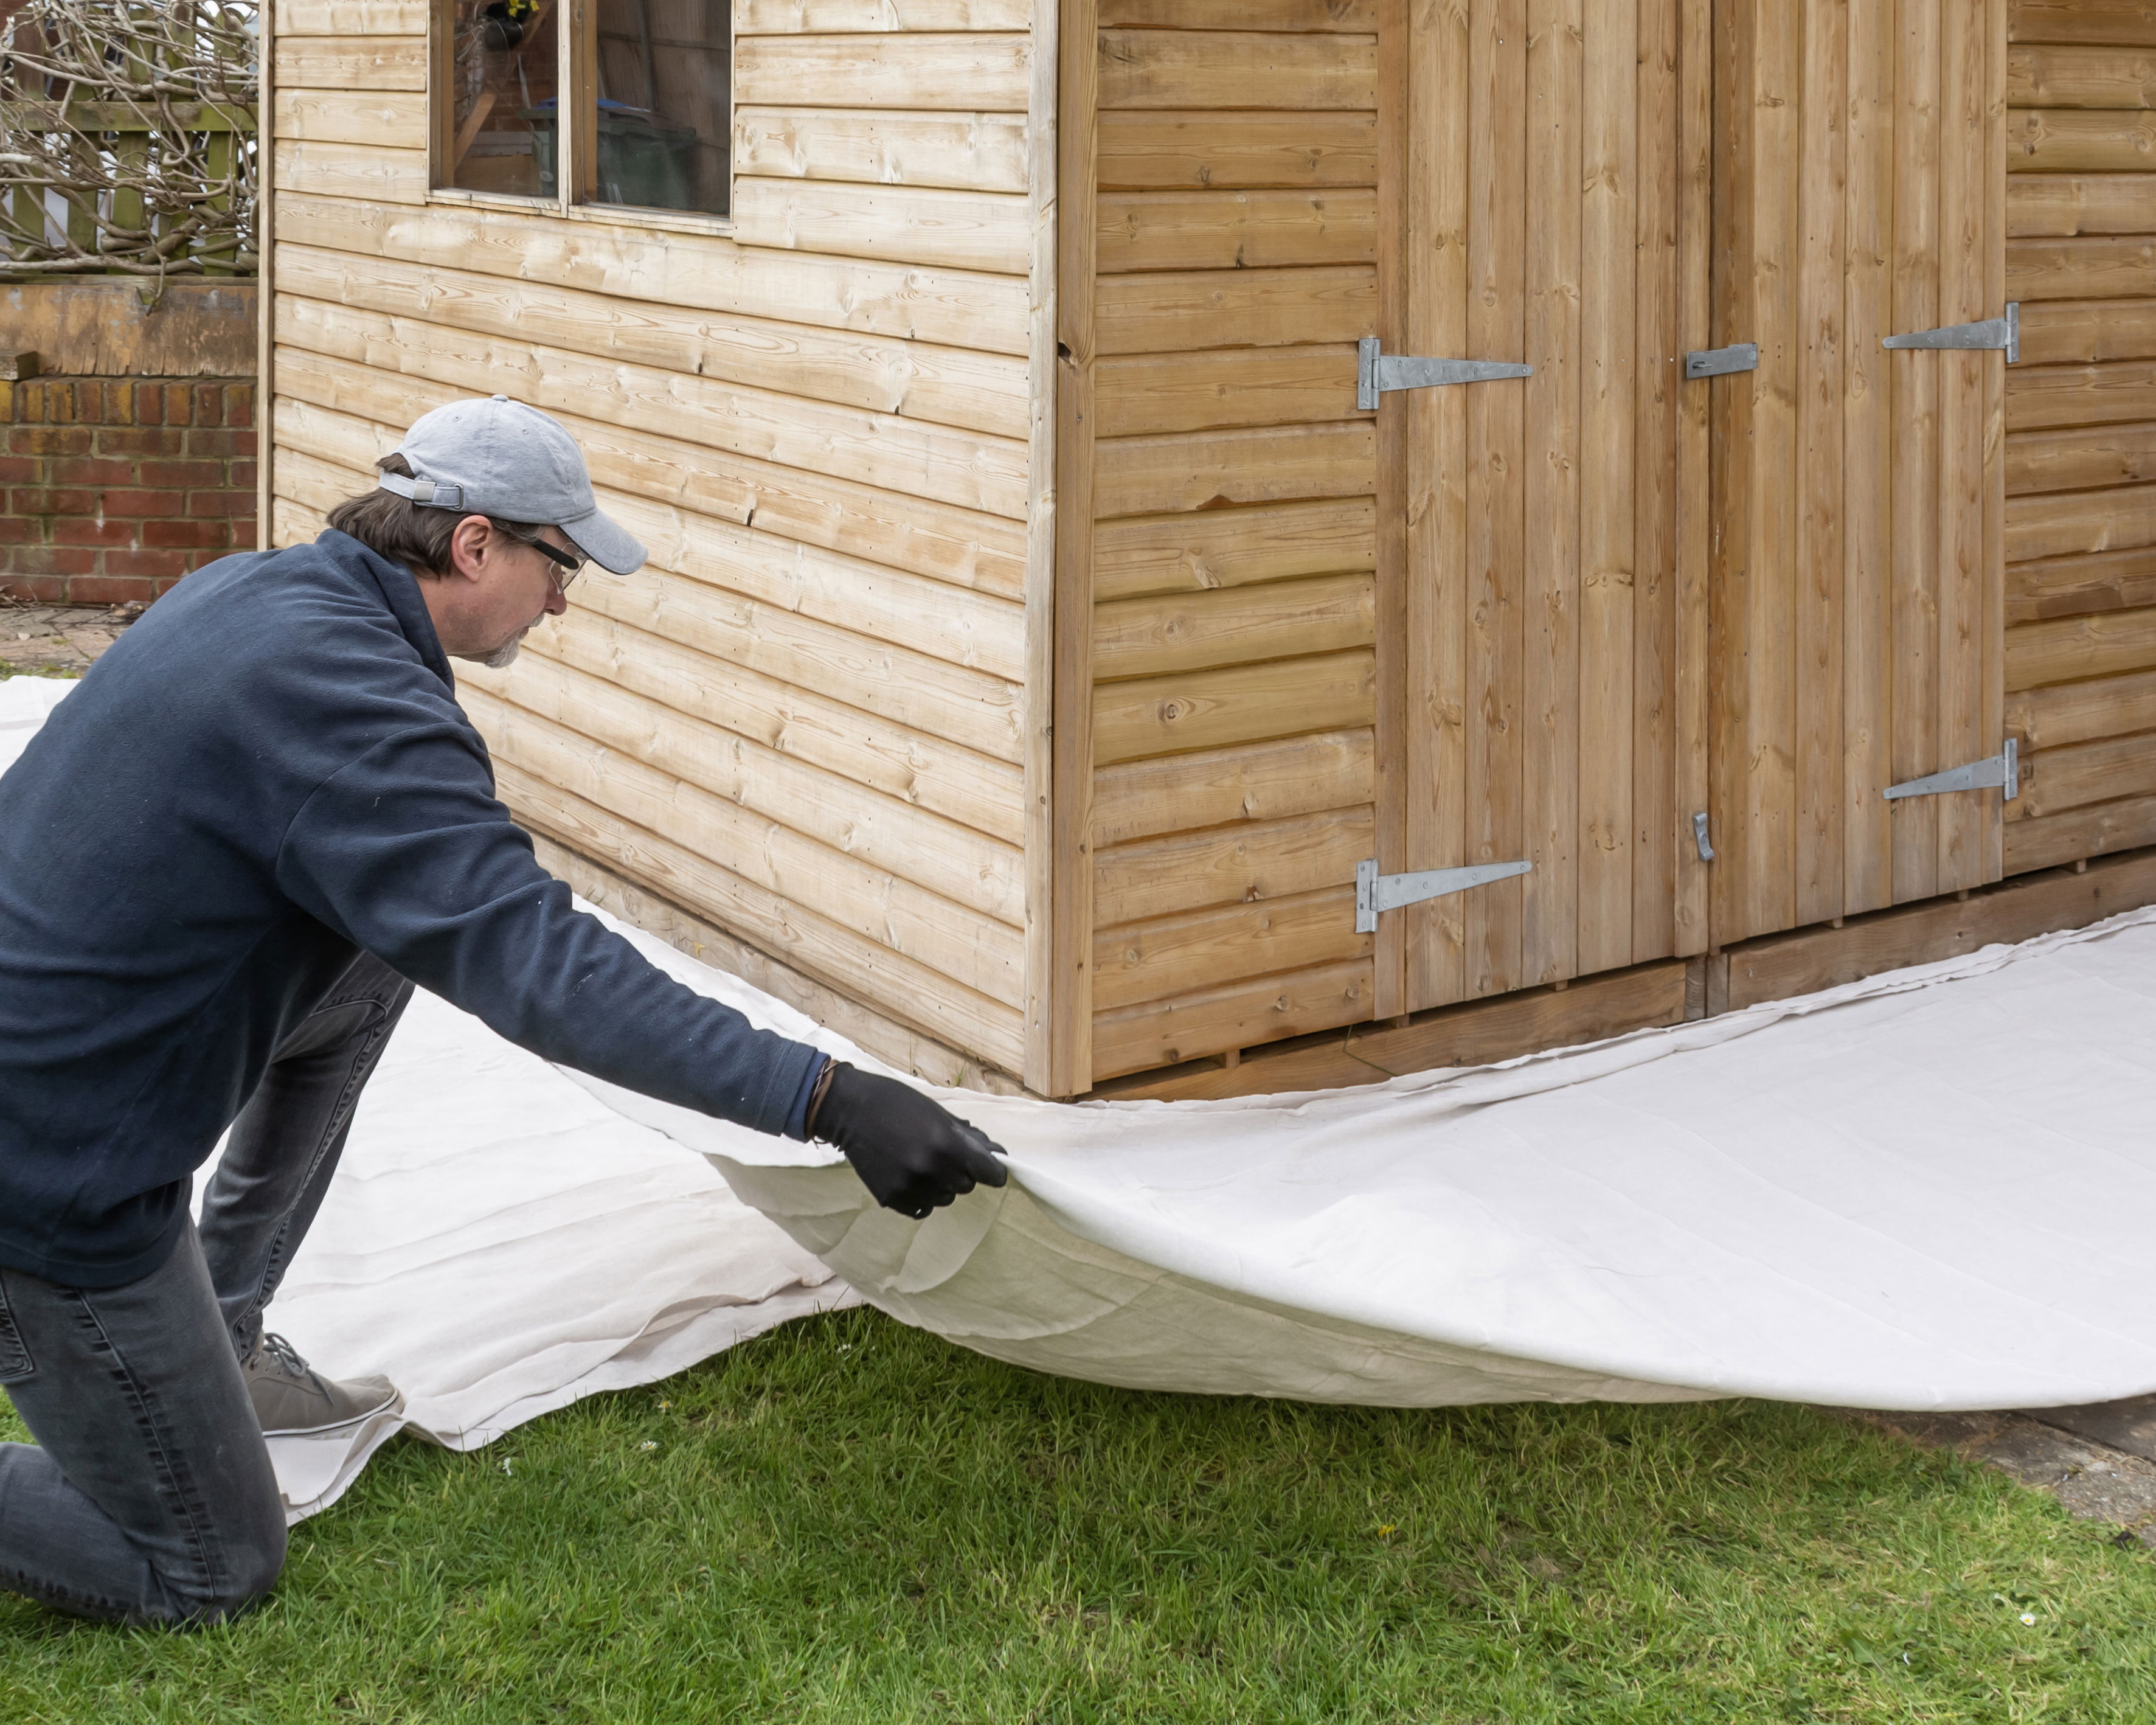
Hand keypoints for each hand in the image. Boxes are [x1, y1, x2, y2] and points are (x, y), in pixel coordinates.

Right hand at [808, 1062, 1008, 1218]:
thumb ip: (969, 1137)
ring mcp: (911, 1188)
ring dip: (940, 1185)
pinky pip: (922, 1208)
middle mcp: (932, 1171)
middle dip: (961, 1172)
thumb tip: (997, 1153)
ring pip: (945, 1199)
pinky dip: (921, 1197)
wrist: (851, 1111)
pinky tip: (909, 1176)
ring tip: (920, 1162)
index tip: (988, 1168)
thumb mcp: (939, 1114)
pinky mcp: (892, 1199)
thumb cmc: (898, 1104)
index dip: (992, 1171)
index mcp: (948, 1146)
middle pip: (966, 1186)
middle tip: (941, 1153)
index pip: (991, 1174)